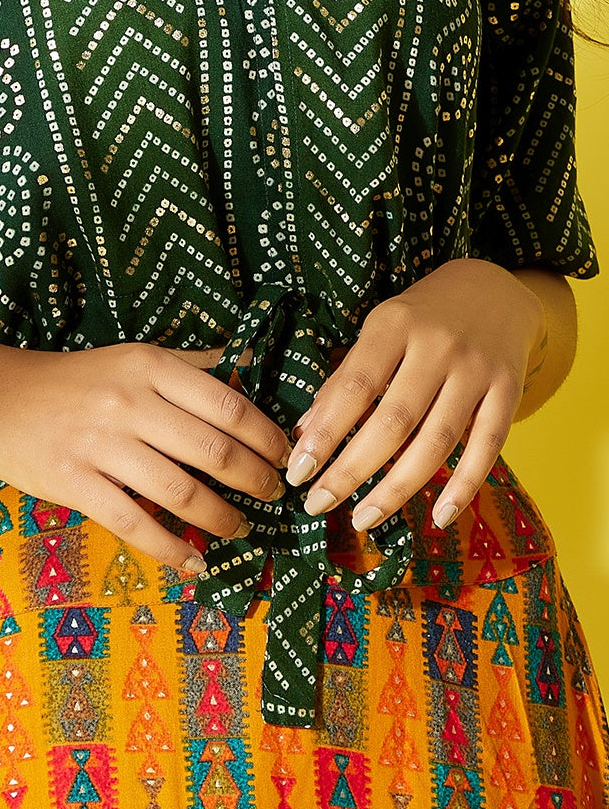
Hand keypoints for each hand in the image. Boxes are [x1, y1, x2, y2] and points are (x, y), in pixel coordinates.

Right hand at [0, 339, 292, 575]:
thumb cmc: (69, 380)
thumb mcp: (129, 358)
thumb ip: (186, 369)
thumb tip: (249, 376)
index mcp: (147, 366)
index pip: (228, 405)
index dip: (266, 436)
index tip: (283, 455)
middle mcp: (127, 402)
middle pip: (214, 451)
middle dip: (254, 480)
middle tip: (272, 495)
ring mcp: (99, 445)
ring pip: (181, 493)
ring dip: (221, 519)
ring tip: (239, 528)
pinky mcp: (73, 483)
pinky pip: (135, 524)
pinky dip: (171, 549)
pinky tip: (193, 561)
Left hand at [283, 259, 547, 531]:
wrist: (494, 289)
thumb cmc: (421, 317)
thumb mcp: (378, 330)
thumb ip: (344, 379)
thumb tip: (304, 434)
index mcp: (394, 325)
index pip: (354, 388)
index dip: (325, 434)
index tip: (297, 472)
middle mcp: (438, 346)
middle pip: (392, 422)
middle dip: (351, 470)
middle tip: (318, 504)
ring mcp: (477, 370)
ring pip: (435, 442)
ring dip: (396, 489)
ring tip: (362, 519)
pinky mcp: (510, 391)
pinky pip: (487, 448)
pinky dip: (462, 487)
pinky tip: (437, 518)